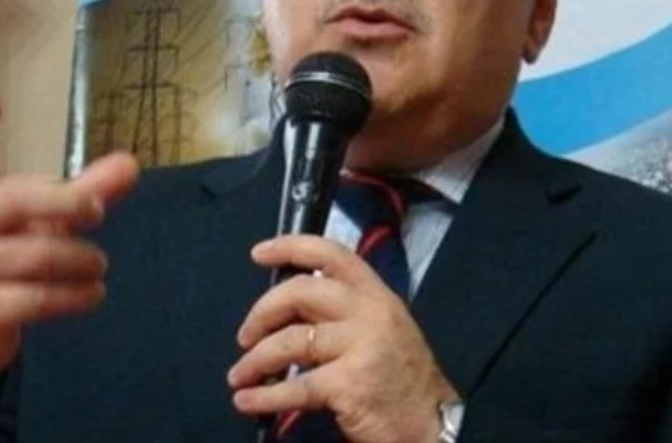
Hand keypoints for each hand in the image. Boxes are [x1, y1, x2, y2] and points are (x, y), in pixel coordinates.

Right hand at [0, 90, 138, 378]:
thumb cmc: (2, 258)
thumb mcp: (37, 222)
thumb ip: (83, 192)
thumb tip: (132, 164)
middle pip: (13, 200)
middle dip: (65, 202)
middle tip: (98, 210)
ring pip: (36, 254)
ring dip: (81, 261)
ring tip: (99, 265)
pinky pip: (35, 299)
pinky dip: (74, 296)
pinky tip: (92, 294)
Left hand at [228, 235, 457, 442]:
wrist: (433, 425)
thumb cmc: (403, 380)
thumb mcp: (382, 331)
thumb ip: (344, 313)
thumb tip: (286, 312)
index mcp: (377, 295)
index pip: (332, 254)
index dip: (291, 247)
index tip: (259, 253)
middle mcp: (370, 312)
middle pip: (300, 292)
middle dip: (261, 312)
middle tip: (244, 336)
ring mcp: (361, 346)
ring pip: (290, 341)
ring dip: (255, 361)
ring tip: (239, 377)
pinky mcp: (350, 383)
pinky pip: (295, 386)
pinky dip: (264, 397)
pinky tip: (247, 402)